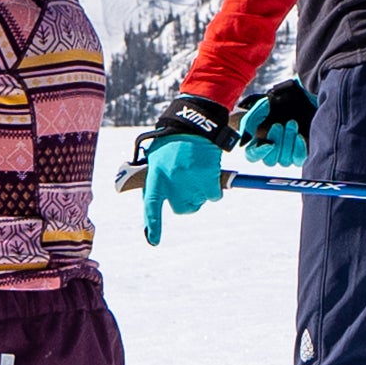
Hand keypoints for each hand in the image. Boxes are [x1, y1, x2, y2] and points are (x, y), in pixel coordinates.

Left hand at [125, 113, 228, 243]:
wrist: (196, 124)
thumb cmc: (172, 140)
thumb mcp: (155, 157)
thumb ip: (154, 179)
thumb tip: (151, 202)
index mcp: (157, 175)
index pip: (152, 204)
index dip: (152, 224)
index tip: (153, 240)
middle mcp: (173, 181)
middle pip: (181, 209)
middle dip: (185, 202)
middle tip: (186, 185)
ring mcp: (192, 181)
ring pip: (198, 202)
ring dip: (200, 193)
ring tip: (196, 173)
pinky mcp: (209, 178)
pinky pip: (214, 197)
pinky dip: (214, 190)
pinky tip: (209, 175)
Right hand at [238, 90, 309, 164]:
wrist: (290, 104)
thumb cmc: (271, 108)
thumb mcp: (258, 111)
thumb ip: (251, 121)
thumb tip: (247, 137)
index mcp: (256, 145)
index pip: (252, 156)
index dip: (259, 153)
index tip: (269, 144)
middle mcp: (270, 154)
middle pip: (270, 160)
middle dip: (276, 141)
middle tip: (278, 125)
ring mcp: (284, 156)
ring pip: (284, 160)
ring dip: (288, 142)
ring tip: (291, 123)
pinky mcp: (298, 155)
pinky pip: (298, 159)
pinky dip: (299, 148)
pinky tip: (299, 135)